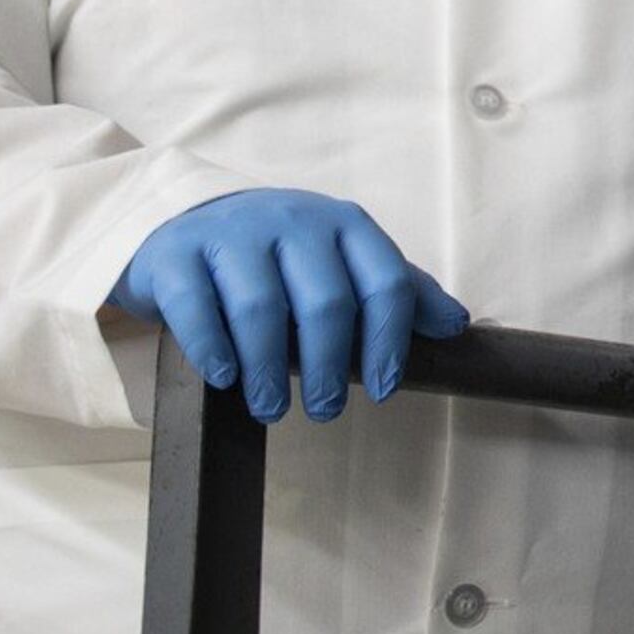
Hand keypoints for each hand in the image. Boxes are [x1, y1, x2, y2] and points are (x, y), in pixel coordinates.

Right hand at [109, 189, 469, 423]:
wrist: (190, 221)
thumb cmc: (281, 255)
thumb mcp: (344, 262)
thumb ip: (398, 291)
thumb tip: (455, 326)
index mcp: (344, 224)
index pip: (384, 281)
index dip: (390, 339)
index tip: (386, 389)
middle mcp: (293, 221)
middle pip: (325, 301)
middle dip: (329, 366)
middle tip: (327, 411)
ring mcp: (233, 234)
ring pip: (261, 307)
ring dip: (269, 369)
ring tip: (273, 409)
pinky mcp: (178, 255)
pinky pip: (197, 305)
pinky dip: (214, 347)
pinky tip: (226, 378)